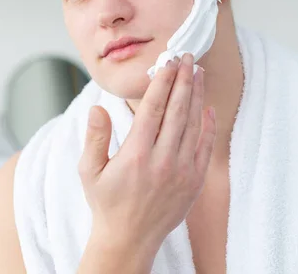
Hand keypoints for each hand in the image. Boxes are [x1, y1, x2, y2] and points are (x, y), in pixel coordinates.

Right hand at [79, 53, 216, 256]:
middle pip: (178, 110)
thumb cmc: (106, 203)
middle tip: (188, 57)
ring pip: (193, 125)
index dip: (162, 81)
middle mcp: (162, 160)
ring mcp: (182, 172)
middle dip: (184, 80)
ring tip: (199, 73)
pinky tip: (208, 108)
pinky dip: (209, 126)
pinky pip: (205, 148)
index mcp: (135, 154)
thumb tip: (97, 107)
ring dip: (197, 96)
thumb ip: (94, 137)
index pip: (153, 108)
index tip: (168, 62)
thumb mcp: (89, 171)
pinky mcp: (194, 182)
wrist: (129, 240)